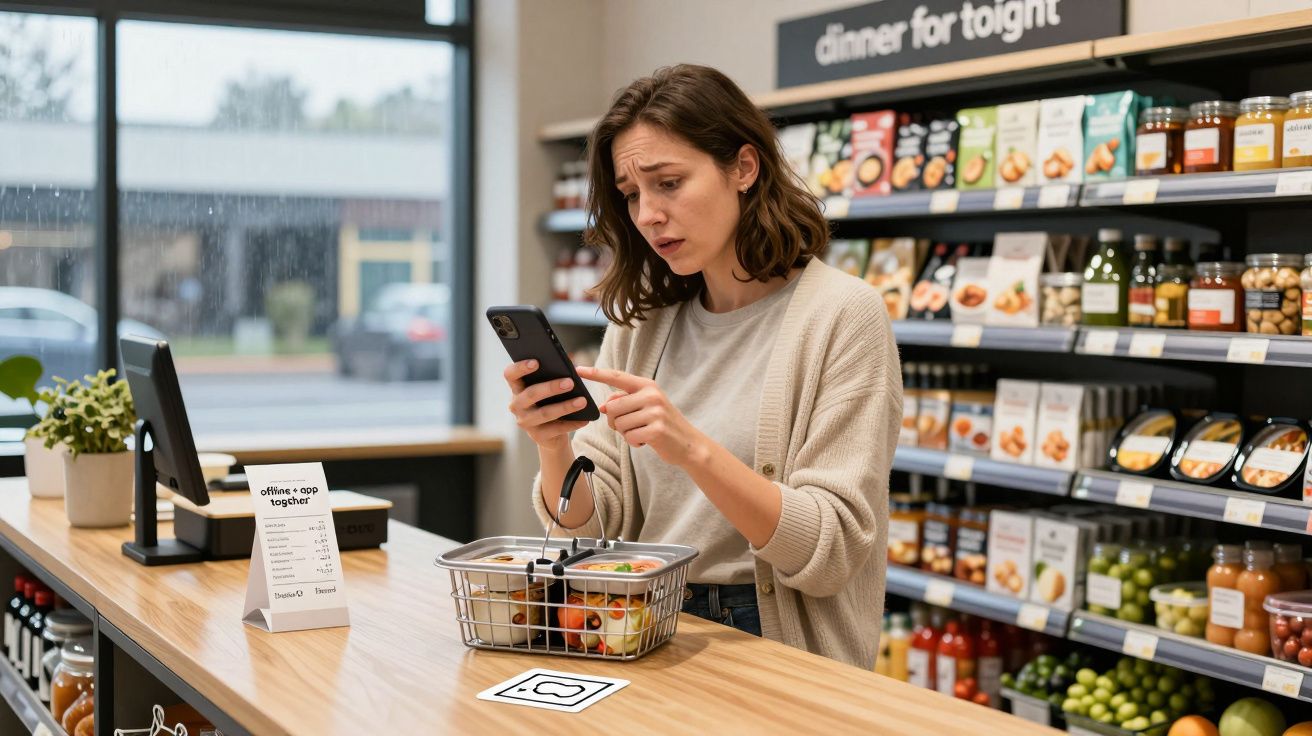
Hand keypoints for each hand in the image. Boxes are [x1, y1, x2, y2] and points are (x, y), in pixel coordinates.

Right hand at [503, 360, 589, 449]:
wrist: (551, 434)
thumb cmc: (550, 403)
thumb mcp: (548, 389)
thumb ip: (552, 376)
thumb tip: (569, 365)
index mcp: (517, 388)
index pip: (510, 374)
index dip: (520, 367)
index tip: (536, 362)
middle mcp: (516, 405)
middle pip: (531, 394)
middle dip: (551, 387)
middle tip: (570, 382)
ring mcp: (525, 422)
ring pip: (545, 413)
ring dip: (565, 406)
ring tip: (582, 401)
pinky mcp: (537, 436)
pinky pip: (556, 429)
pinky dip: (572, 424)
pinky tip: (584, 419)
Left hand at [577, 365, 705, 467]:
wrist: (689, 443)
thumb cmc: (662, 424)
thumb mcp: (645, 406)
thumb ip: (624, 402)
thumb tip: (603, 407)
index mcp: (647, 385)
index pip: (617, 376)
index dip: (596, 373)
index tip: (578, 369)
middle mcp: (651, 395)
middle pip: (612, 407)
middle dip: (615, 421)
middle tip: (631, 426)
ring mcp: (655, 412)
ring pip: (619, 424)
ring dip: (626, 433)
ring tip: (643, 432)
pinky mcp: (656, 429)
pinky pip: (629, 437)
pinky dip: (634, 442)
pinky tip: (647, 440)